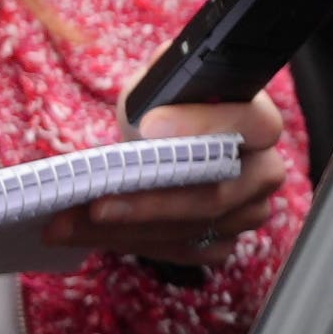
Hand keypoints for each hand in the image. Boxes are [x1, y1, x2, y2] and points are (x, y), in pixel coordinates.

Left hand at [21, 91, 296, 270]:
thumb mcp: (163, 82)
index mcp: (260, 121)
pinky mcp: (224, 241)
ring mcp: (248, 212)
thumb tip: (154, 98)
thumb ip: (163, 81)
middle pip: (215, 196)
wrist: (171, 141)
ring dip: (124, 229)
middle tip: (96, 203)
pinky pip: (180, 252)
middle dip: (148, 202)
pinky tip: (88, 233)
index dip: (203, 125)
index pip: (253, 125)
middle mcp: (264, 170)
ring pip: (191, 231)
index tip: (149, 126)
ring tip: (68, 222)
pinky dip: (130, 243)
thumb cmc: (169, 108)